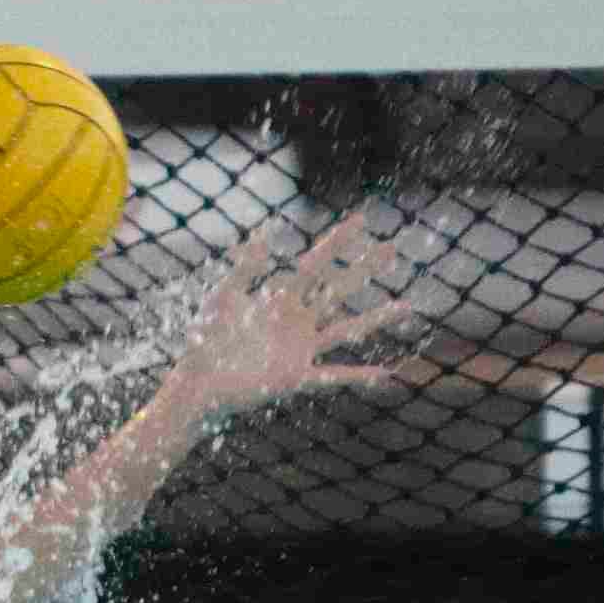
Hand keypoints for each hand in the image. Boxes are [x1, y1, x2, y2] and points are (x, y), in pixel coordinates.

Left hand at [166, 202, 409, 412]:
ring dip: (376, 319)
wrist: (197, 382)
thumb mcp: (223, 297)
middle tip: (394, 249)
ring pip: (346, 330)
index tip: (362, 220)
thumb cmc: (205, 339)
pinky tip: (385, 373)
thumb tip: (261, 233)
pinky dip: (359, 376)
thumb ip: (244, 268)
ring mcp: (301, 349)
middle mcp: (298, 321)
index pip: (316, 264)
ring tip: (406, 307)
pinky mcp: (296, 377)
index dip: (338, 242)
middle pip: (339, 290)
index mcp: (281, 298)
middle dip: (366, 270)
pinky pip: (333, 376)